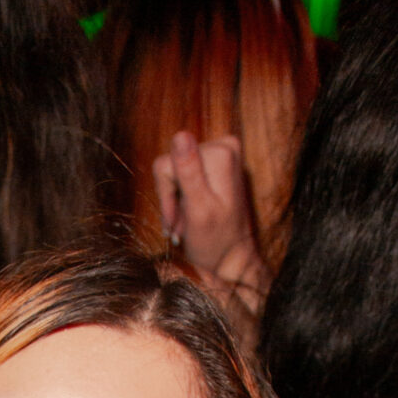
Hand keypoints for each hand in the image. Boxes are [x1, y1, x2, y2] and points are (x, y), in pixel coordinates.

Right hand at [152, 132, 271, 333]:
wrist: (231, 261)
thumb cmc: (216, 243)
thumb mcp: (199, 209)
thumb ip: (189, 172)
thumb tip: (180, 135)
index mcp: (221, 153)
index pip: (166, 164)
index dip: (167, 195)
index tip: (181, 219)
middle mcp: (223, 146)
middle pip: (169, 164)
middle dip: (171, 198)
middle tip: (184, 224)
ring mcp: (218, 154)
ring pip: (171, 171)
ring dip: (174, 202)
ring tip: (186, 223)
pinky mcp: (213, 164)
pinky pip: (180, 175)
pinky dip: (180, 200)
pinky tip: (189, 217)